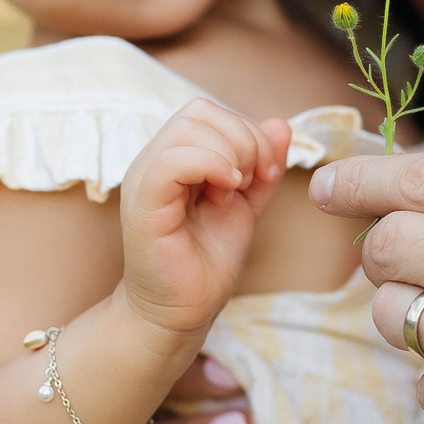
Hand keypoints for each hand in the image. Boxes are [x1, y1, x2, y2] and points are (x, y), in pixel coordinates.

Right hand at [120, 100, 291, 342]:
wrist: (182, 311)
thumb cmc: (208, 260)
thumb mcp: (247, 204)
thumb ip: (262, 165)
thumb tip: (281, 123)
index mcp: (175, 157)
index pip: (208, 112)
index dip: (247, 132)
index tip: (265, 173)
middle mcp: (153, 161)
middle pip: (199, 112)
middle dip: (243, 140)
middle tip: (252, 182)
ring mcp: (144, 180)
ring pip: (187, 129)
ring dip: (229, 155)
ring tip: (233, 192)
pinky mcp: (142, 205)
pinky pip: (172, 161)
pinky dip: (211, 166)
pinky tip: (226, 193)